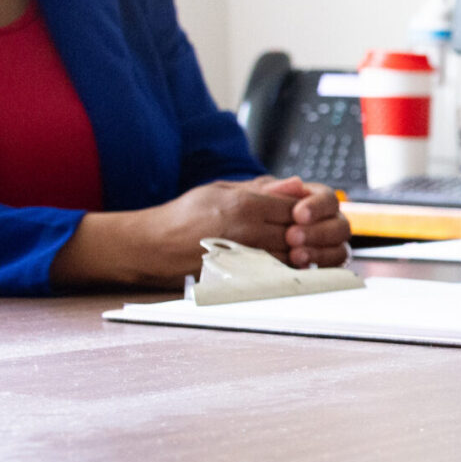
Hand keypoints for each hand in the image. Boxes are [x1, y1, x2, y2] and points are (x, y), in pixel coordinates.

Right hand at [53, 177, 352, 287]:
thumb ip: (262, 189)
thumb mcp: (222, 189)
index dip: (304, 211)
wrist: (155, 246)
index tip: (301, 214)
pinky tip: (283, 266)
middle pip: (298, 233)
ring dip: (299, 255)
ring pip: (291, 257)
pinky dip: (285, 271)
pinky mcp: (240, 277)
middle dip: (305, 234)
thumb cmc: (186, 216)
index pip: (295, 207)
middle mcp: (248, 231)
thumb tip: (297, 185)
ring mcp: (245, 256)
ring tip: (296, 250)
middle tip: (304, 235)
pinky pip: (275, 276)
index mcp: (245, 205)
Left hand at [258, 176, 350, 267]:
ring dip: (319, 253)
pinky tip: (299, 268)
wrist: (250, 226)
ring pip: (340, 251)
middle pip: (341, 227)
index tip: (297, 214)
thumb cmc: (260, 205)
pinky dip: (316, 268)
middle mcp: (332, 222)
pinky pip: (331, 269)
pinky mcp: (325, 264)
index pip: (330, 200)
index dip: (316, 207)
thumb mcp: (264, 193)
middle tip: (292, 237)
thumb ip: (279, 188)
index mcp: (321, 200)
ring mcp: (332, 245)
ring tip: (294, 255)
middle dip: (317, 233)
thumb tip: (296, 182)